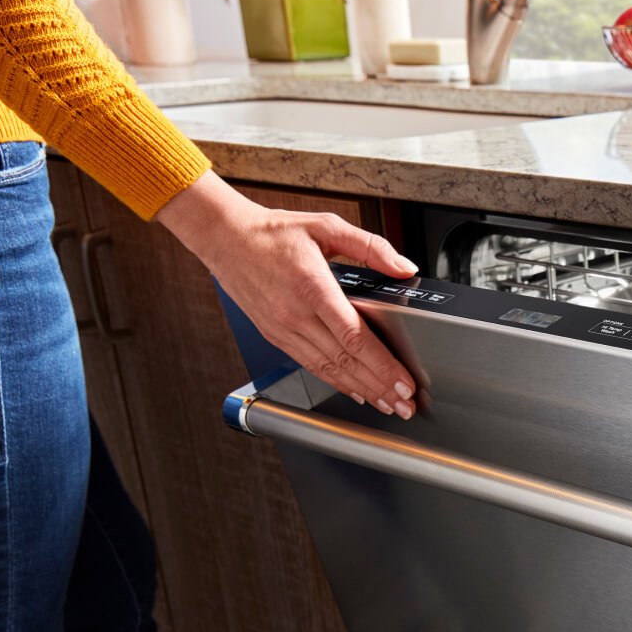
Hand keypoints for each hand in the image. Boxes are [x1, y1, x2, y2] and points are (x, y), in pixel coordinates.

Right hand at [156, 171, 418, 418]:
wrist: (225, 238)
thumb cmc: (273, 233)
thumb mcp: (327, 226)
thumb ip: (371, 247)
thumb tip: (403, 267)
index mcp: (313, 286)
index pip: (355, 337)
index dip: (382, 366)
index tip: (404, 383)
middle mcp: (296, 314)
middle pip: (345, 361)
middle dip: (380, 387)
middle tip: (406, 406)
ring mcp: (283, 329)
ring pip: (328, 369)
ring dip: (361, 390)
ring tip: (387, 405)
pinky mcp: (274, 335)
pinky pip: (310, 364)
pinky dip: (335, 381)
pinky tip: (355, 390)